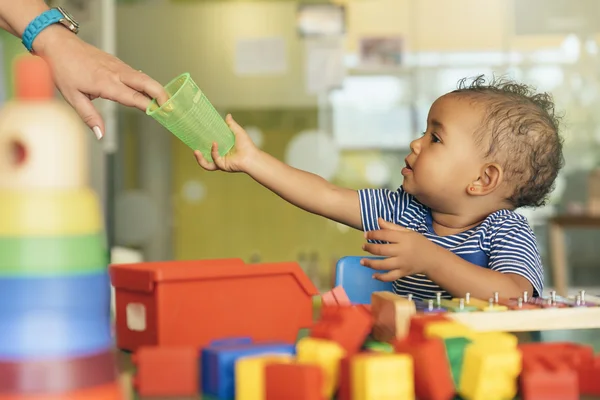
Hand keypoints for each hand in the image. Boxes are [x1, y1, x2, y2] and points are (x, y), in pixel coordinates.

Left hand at [36, 26, 168, 138]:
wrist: (59, 44)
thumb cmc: (63, 69)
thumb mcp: (72, 97)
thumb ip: (89, 116)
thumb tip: (101, 134)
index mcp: (105, 83)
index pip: (133, 97)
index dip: (149, 106)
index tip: (161, 114)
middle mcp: (115, 73)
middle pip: (146, 83)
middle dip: (162, 95)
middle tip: (172, 107)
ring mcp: (118, 66)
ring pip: (144, 77)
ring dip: (156, 89)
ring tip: (166, 103)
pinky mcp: (117, 63)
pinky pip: (136, 73)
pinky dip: (146, 83)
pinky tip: (149, 91)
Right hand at [194, 114, 258, 172]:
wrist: (252, 155)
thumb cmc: (247, 145)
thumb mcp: (237, 132)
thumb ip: (231, 125)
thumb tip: (228, 115)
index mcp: (223, 150)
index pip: (210, 148)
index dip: (203, 144)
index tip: (197, 137)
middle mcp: (221, 157)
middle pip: (206, 158)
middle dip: (198, 156)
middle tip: (193, 147)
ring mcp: (221, 163)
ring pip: (207, 165)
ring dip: (200, 159)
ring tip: (195, 151)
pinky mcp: (223, 166)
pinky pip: (215, 160)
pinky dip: (213, 152)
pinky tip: (214, 144)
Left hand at [361, 218, 439, 281]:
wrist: (433, 259)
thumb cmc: (419, 243)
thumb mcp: (408, 232)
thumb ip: (392, 227)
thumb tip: (378, 220)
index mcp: (403, 238)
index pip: (385, 235)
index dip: (373, 234)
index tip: (365, 235)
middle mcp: (402, 251)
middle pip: (382, 250)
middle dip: (370, 248)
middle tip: (363, 246)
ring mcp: (402, 263)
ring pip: (384, 265)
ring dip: (371, 263)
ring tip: (362, 261)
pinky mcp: (403, 273)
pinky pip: (390, 276)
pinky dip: (381, 277)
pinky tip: (373, 275)